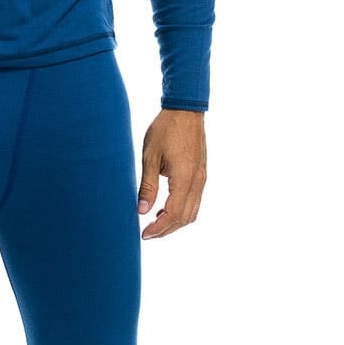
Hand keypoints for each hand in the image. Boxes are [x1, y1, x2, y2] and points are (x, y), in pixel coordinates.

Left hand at [137, 109, 206, 239]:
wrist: (185, 110)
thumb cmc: (165, 130)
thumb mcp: (150, 157)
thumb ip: (147, 186)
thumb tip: (141, 211)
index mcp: (184, 179)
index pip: (174, 214)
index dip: (159, 228)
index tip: (144, 234)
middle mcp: (197, 182)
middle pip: (185, 218)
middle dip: (167, 229)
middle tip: (147, 232)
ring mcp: (202, 178)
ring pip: (192, 212)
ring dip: (175, 221)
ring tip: (155, 222)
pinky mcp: (201, 174)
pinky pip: (195, 201)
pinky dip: (182, 210)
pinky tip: (165, 207)